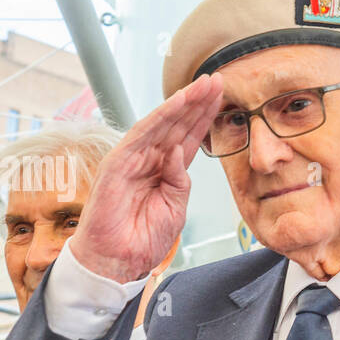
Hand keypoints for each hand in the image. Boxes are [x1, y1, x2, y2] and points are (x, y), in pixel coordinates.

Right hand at [72, 74, 223, 282]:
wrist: (118, 261)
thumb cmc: (143, 239)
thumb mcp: (175, 209)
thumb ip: (180, 181)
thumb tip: (178, 152)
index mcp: (165, 171)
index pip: (188, 138)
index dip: (204, 117)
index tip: (222, 96)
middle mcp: (149, 160)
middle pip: (177, 124)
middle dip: (198, 102)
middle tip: (218, 78)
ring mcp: (132, 159)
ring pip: (161, 123)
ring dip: (183, 102)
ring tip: (203, 84)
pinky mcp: (117, 163)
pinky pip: (142, 134)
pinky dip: (160, 116)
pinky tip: (179, 102)